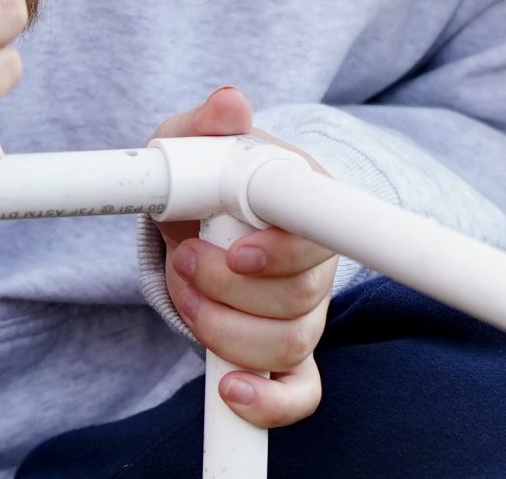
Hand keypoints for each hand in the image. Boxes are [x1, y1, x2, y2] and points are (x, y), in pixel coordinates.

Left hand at [152, 87, 337, 428]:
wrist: (196, 220)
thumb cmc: (202, 176)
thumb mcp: (193, 142)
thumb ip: (206, 125)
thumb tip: (230, 103)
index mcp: (309, 204)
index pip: (321, 236)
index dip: (282, 252)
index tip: (237, 252)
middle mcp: (319, 262)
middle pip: (299, 299)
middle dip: (227, 289)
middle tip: (184, 260)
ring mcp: (305, 312)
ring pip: (289, 345)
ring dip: (222, 329)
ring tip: (184, 294)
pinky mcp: (287, 355)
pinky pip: (300, 393)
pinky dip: (269, 403)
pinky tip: (228, 390)